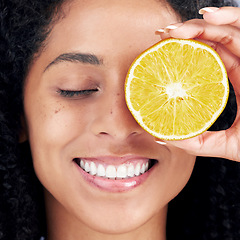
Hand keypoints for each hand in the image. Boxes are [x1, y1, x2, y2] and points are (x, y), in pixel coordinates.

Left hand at [156, 6, 239, 161]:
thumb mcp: (221, 144)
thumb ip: (194, 140)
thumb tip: (160, 135)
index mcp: (231, 86)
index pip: (207, 61)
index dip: (185, 53)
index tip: (161, 51)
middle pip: (214, 43)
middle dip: (187, 35)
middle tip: (163, 35)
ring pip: (228, 33)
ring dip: (200, 26)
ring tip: (175, 30)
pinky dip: (230, 19)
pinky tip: (209, 16)